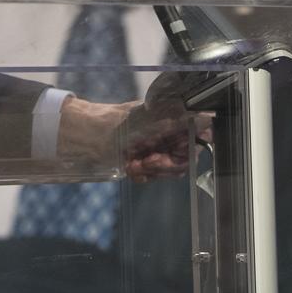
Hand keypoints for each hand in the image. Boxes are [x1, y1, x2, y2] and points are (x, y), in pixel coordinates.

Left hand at [58, 97, 197, 181]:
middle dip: (167, 164)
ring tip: (134, 165)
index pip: (202, 133)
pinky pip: (155, 176)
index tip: (177, 152)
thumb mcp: (148, 122)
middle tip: (148, 162)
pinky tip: (130, 168)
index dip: (193, 146)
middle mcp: (169, 131)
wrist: (84, 137)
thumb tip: (207, 117)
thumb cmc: (115, 123)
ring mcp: (158, 147)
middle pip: (187, 157)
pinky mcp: (146, 161)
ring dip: (153, 171)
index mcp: (173, 116)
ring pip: (172, 170)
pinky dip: (143, 175)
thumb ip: (179, 120)